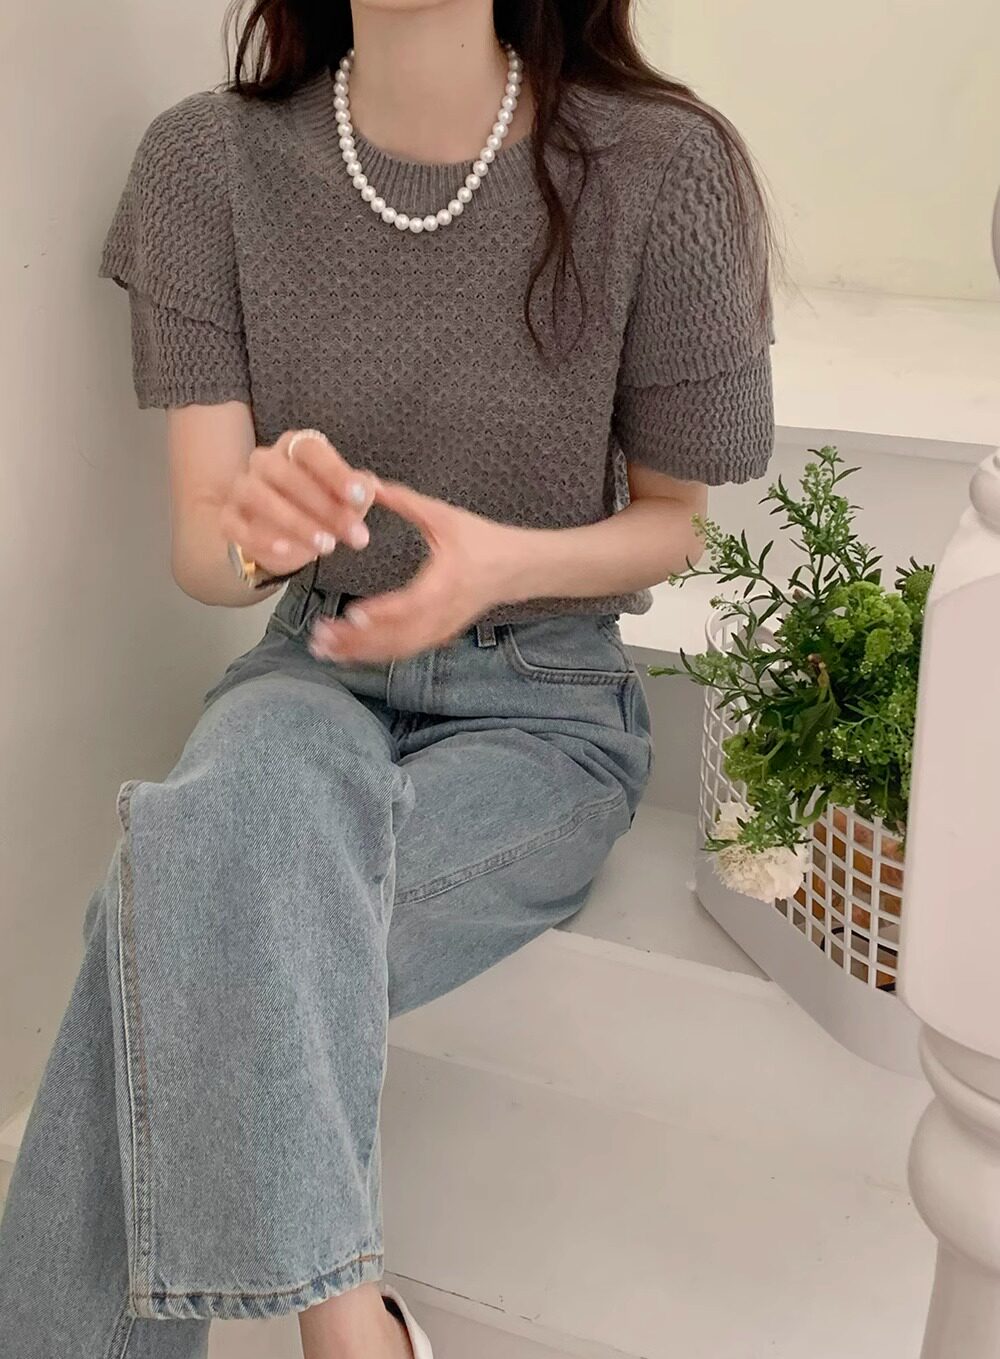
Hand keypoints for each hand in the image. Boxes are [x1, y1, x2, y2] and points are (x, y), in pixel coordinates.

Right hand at [219, 429, 377, 577]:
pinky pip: (235, 524)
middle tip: (354, 535)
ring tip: (327, 546)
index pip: (311, 449)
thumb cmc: (318, 511)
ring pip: (259, 496)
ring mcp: (242, 487)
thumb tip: (370, 489)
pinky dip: (259, 538)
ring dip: (296, 522)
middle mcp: (265, 461)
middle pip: (287, 474)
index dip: (335, 472)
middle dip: (325, 507)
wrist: (280, 539)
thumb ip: (359, 494)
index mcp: (295, 448)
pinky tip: (285, 551)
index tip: (359, 497)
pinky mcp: (228, 517)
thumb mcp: (344, 503)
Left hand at [309, 481, 530, 663]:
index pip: (410, 604)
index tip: (352, 615)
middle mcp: (443, 613)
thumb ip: (405, 501)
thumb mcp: (445, 516)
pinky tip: (349, 653)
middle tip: (320, 638)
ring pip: (398, 649)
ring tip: (325, 650)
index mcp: (445, 583)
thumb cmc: (483, 540)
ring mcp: (441, 629)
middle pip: (397, 637)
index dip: (382, 613)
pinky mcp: (439, 635)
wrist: (517, 569)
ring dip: (361, 653)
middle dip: (357, 641)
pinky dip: (375, 655)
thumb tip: (367, 483)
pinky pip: (404, 651)